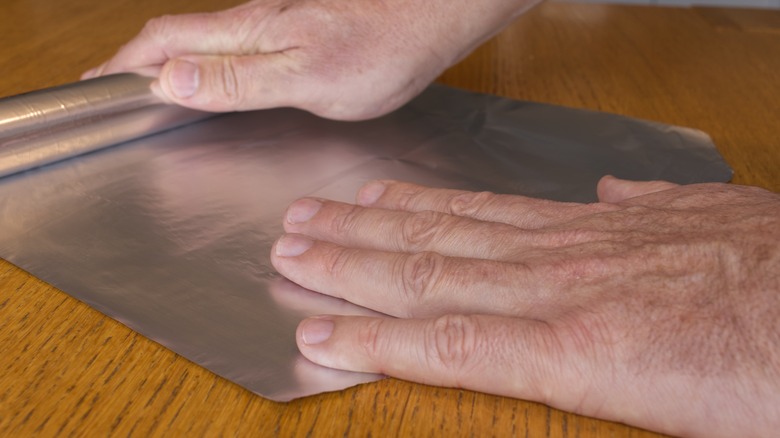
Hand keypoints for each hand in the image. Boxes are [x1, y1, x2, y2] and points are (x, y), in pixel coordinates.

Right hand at [82, 0, 538, 119]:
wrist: (429, 18)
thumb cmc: (379, 50)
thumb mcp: (307, 78)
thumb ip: (240, 81)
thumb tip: (171, 80)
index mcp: (248, 34)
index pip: (166, 42)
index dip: (125, 63)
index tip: (94, 85)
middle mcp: (255, 22)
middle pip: (177, 35)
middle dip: (137, 59)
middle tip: (112, 84)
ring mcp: (276, 23)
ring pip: (205, 38)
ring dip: (169, 57)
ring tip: (151, 84)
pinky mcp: (298, 28)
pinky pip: (235, 43)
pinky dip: (207, 59)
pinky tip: (215, 74)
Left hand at [270, 176, 779, 436]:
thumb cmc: (776, 274)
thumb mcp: (710, 213)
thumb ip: (647, 205)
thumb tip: (612, 194)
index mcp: (587, 231)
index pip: (479, 213)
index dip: (414, 207)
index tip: (367, 200)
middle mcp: (554, 255)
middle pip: (434, 237)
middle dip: (357, 231)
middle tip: (300, 221)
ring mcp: (552, 299)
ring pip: (426, 276)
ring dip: (350, 267)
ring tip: (296, 255)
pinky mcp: (564, 355)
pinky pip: (451, 346)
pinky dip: (381, 342)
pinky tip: (328, 338)